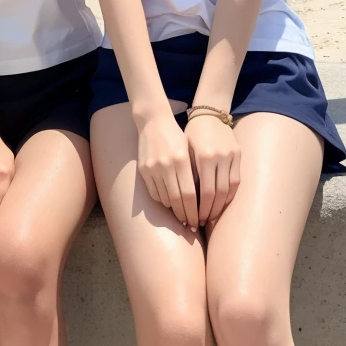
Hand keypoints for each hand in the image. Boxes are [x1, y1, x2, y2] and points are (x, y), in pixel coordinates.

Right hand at [137, 111, 198, 229]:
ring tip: (182, 217)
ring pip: (164, 199)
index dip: (194, 211)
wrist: (153, 121)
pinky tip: (170, 203)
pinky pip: (154, 193)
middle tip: (192, 225)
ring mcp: (152, 168)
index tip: (199, 221)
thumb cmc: (177, 136)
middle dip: (185, 215)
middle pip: (177, 200)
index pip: (189, 195)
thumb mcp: (189, 150)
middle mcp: (166, 165)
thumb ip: (195, 172)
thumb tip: (203, 199)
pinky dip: (163, 201)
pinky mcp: (143, 169)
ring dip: (174, 210)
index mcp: (181, 160)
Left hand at [186, 114, 240, 226]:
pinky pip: (236, 181)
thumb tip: (182, 201)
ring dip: (220, 206)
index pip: (204, 192)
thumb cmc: (191, 133)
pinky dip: (229, 195)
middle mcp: (220, 157)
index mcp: (204, 157)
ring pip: (229, 190)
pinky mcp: (238, 155)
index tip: (194, 218)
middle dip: (209, 211)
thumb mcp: (185, 150)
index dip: (200, 208)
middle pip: (218, 194)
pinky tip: (222, 203)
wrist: (209, 113)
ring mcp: (232, 156)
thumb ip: (187, 173)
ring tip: (211, 216)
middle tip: (201, 222)